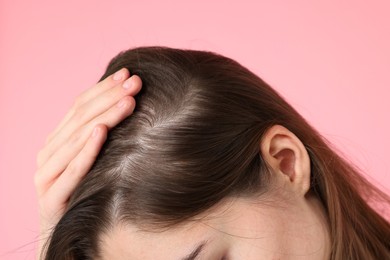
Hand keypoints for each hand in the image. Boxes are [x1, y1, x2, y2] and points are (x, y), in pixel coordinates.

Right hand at [34, 68, 141, 258]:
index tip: (128, 74)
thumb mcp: (90, 159)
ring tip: (127, 101)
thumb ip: (99, 134)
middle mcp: (48, 154)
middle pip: (80, 119)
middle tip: (135, 83)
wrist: (65, 232)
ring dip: (103, 118)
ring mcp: (46, 176)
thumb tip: (127, 101)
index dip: (104, 88)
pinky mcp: (51, 198)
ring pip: (76, 140)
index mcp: (56, 141)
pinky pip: (71, 171)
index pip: (80, 106)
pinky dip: (85, 151)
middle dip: (109, 98)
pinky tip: (101, 133)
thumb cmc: (83, 191)